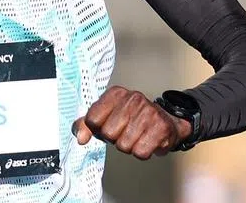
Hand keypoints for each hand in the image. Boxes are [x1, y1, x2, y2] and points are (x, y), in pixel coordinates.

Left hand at [72, 86, 190, 159]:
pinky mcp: (161, 127)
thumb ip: (87, 124)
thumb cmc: (132, 119)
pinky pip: (140, 152)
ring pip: (124, 146)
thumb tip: (80, 138)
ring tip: (136, 136)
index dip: (98, 129)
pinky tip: (147, 141)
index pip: (92, 119)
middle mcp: (133, 98)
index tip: (107, 125)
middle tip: (125, 131)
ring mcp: (148, 112)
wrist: (165, 121)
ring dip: (129, 147)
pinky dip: (142, 152)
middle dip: (115, 139)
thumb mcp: (106, 115)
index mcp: (116, 93)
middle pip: (108, 134)